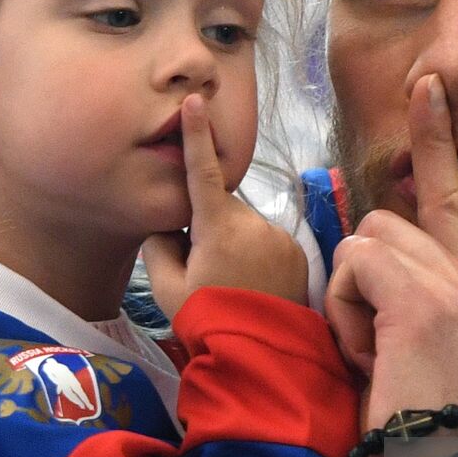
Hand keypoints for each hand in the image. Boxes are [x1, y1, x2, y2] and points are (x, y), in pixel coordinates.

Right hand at [142, 95, 307, 311]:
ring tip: (232, 285)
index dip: (196, 135)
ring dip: (236, 243)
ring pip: (247, 226)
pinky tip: (254, 287)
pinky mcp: (298, 253)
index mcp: (217, 225)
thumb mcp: (166, 287)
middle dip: (210, 225)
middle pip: (223, 208)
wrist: (260, 354)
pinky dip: (258, 256)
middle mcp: (254, 222)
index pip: (203, 170)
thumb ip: (158, 247)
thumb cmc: (206, 319)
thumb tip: (166, 226)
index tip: (195, 102)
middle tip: (203, 269)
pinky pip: (269, 242)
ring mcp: (280, 237)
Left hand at [324, 74, 457, 439]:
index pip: (454, 200)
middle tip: (371, 346)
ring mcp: (456, 289)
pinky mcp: (425, 302)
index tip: (426, 89)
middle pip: (384, 225)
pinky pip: (356, 268)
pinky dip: (347, 314)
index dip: (436, 143)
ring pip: (364, 244)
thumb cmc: (426, 438)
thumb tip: (367, 265)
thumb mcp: (430, 362)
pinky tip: (370, 359)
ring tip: (374, 359)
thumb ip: (411, 306)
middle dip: (357, 278)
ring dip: (350, 301)